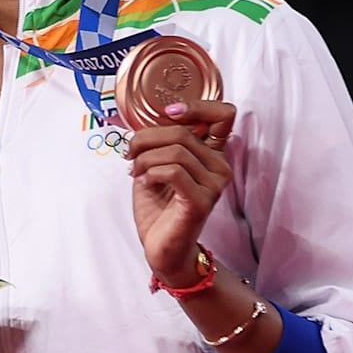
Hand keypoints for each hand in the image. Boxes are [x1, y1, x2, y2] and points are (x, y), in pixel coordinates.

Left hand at [129, 98, 237, 285]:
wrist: (161, 247)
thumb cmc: (159, 208)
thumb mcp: (155, 165)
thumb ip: (159, 142)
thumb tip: (143, 122)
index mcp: (211, 154)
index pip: (223, 114)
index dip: (197, 106)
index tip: (169, 112)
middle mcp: (219, 167)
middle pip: (183, 131)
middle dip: (146, 139)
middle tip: (130, 154)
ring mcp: (214, 185)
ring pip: (176, 151)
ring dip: (145, 159)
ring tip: (135, 173)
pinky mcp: (201, 201)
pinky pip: (174, 172)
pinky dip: (151, 173)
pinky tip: (144, 184)